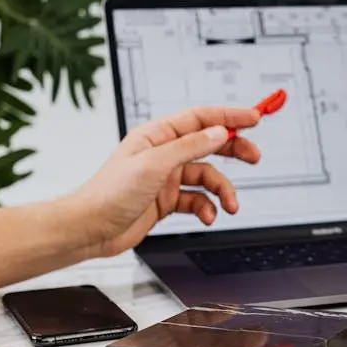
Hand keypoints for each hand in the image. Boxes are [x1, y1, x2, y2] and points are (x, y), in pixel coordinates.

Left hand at [70, 106, 261, 256]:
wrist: (91, 229)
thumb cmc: (110, 194)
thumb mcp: (154, 165)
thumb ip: (190, 146)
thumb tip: (218, 132)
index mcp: (157, 136)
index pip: (201, 119)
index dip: (229, 116)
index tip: (254, 117)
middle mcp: (164, 154)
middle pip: (209, 144)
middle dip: (234, 150)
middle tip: (254, 156)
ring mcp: (167, 177)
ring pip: (207, 177)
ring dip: (222, 190)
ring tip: (230, 204)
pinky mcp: (168, 200)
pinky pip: (198, 199)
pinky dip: (207, 208)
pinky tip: (207, 216)